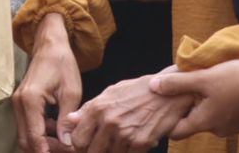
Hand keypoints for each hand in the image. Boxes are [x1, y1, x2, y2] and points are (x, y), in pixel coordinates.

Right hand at [13, 14, 81, 152]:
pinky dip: (41, 133)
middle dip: (46, 149)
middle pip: (26, 140)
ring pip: (26, 135)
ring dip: (44, 142)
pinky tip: (57, 129)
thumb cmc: (62, 63)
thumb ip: (67, 119)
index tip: (67, 152)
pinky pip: (27, 125)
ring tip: (65, 141)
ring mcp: (18, 103)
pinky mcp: (21, 103)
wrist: (50, 44)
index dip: (49, 151)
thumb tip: (67, 143)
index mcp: (31, 100)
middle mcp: (19, 103)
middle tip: (68, 149)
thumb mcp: (71, 92)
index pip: (35, 137)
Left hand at [58, 76, 192, 152]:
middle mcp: (109, 121)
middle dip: (93, 152)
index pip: (77, 139)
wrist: (168, 93)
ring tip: (117, 144)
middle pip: (91, 152)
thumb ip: (89, 109)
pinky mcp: (140, 143)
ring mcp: (125, 134)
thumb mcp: (110, 93)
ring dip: (111, 152)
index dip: (79, 146)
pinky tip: (131, 145)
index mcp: (98, 108)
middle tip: (100, 147)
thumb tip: (70, 120)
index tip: (84, 146)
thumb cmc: (138, 91)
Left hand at [151, 60, 238, 139]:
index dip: (168, 119)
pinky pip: (222, 114)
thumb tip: (153, 86)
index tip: (166, 103)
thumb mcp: (203, 78)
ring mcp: (231, 127)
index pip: (176, 132)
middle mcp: (217, 130)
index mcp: (204, 122)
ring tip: (204, 84)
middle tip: (184, 86)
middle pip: (192, 122)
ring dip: (203, 102)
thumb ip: (177, 83)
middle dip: (187, 106)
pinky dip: (217, 103)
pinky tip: (221, 88)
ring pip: (208, 117)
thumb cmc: (236, 80)